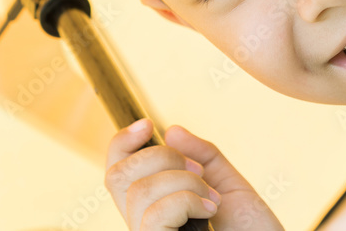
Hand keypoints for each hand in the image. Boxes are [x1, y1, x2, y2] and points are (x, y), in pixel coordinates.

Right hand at [105, 118, 285, 230]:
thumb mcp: (229, 185)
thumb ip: (203, 156)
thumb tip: (171, 131)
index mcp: (155, 207)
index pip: (116, 174)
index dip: (121, 144)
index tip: (148, 124)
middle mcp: (145, 224)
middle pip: (117, 177)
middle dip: (160, 157)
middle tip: (199, 170)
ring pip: (140, 192)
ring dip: (184, 182)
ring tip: (213, 198)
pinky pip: (154, 215)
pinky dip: (187, 201)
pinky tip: (209, 209)